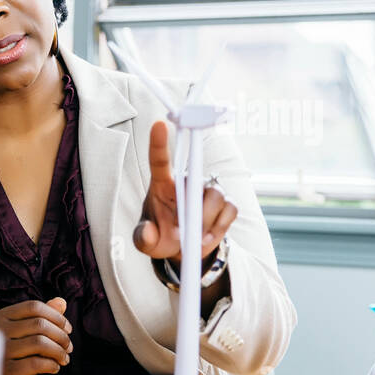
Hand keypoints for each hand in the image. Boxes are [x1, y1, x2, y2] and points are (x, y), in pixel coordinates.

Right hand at [0, 298, 73, 374]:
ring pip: (40, 343)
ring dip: (59, 351)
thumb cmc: (19, 352)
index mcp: (0, 317)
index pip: (34, 307)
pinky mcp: (8, 373)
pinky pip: (38, 363)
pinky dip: (52, 365)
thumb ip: (43, 315)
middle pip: (39, 324)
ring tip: (64, 358)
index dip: (56, 316)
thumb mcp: (28, 331)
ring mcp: (1, 353)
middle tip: (69, 347)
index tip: (68, 329)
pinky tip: (55, 367)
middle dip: (61, 336)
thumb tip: (61, 301)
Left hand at [134, 120, 236, 263]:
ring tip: (194, 239)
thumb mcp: (145, 241)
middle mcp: (187, 182)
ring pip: (216, 196)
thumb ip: (143, 237)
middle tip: (181, 234)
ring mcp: (208, 191)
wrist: (182, 249)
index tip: (159, 124)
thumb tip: (148, 233)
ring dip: (206, 222)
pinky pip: (230, 209)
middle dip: (194, 211)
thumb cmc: (160, 236)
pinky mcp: (225, 204)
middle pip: (196, 182)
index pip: (160, 160)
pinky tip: (207, 238)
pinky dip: (219, 227)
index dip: (159, 142)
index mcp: (163, 184)